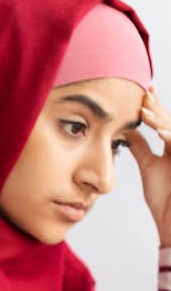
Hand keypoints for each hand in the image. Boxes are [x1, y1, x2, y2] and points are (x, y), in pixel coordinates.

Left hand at [130, 88, 170, 245]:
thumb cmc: (164, 197)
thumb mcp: (149, 166)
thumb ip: (141, 148)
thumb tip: (126, 131)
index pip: (164, 122)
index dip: (154, 108)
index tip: (142, 94)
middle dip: (158, 108)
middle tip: (145, 93)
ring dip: (161, 121)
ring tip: (145, 112)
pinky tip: (159, 133)